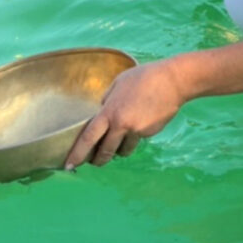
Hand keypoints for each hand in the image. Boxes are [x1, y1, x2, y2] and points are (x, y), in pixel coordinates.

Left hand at [64, 59, 185, 169]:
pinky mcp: (149, 133)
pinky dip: (136, 135)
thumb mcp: (119, 83)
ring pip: (123, 150)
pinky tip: (143, 119)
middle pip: (105, 151)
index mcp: (109, 112)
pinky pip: (138, 139)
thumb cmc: (145, 77)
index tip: (69, 165)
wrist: (173, 81)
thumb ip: (107, 100)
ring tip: (125, 134)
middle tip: (95, 162)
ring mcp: (137, 131)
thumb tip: (102, 110)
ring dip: (120, 148)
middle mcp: (121, 124)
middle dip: (99, 160)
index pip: (88, 138)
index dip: (77, 153)